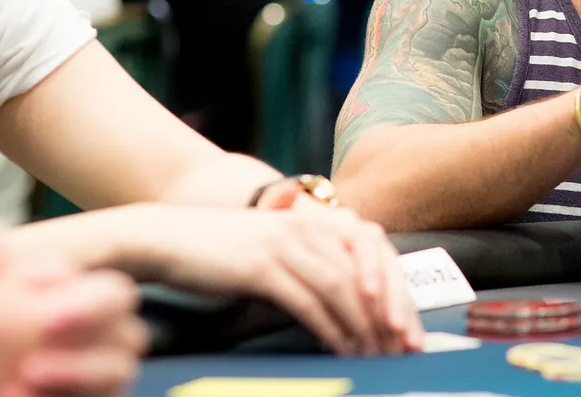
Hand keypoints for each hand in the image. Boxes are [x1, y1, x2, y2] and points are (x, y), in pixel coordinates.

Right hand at [125, 204, 423, 355]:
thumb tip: (352, 304)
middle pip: (367, 273)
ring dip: (364, 327)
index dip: (400, 294)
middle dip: (392, 314)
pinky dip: (329, 328)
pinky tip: (340, 349)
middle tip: (406, 349)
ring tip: (376, 356)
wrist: (168, 238)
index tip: (412, 330)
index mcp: (319, 223)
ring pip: (342, 288)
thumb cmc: (224, 252)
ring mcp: (286, 245)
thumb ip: (315, 266)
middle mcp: (309, 228)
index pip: (376, 256)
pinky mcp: (261, 266)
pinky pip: (307, 300)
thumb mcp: (280, 251)